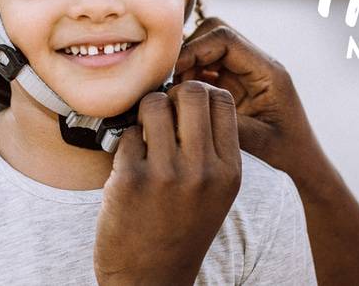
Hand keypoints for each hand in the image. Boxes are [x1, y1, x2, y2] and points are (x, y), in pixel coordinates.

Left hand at [94, 81, 241, 285]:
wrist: (152, 280)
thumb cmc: (182, 228)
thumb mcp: (216, 192)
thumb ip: (213, 147)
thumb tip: (190, 93)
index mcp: (230, 171)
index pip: (223, 101)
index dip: (202, 92)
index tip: (187, 103)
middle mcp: (203, 171)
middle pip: (191, 93)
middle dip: (174, 92)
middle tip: (163, 108)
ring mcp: (167, 175)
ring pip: (155, 104)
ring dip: (146, 110)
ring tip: (145, 131)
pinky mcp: (131, 181)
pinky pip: (128, 132)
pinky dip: (127, 139)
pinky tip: (130, 159)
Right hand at [176, 18, 358, 285]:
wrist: (302, 168)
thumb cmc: (287, 157)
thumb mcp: (258, 142)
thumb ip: (226, 122)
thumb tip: (188, 106)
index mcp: (268, 72)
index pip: (225, 38)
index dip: (194, 49)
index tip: (173, 73)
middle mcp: (256, 65)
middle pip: (213, 33)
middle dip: (187, 52)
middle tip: (171, 83)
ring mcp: (244, 74)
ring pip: (206, 48)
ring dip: (185, 66)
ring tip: (174, 95)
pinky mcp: (233, 85)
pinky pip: (205, 68)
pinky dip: (188, 79)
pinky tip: (181, 101)